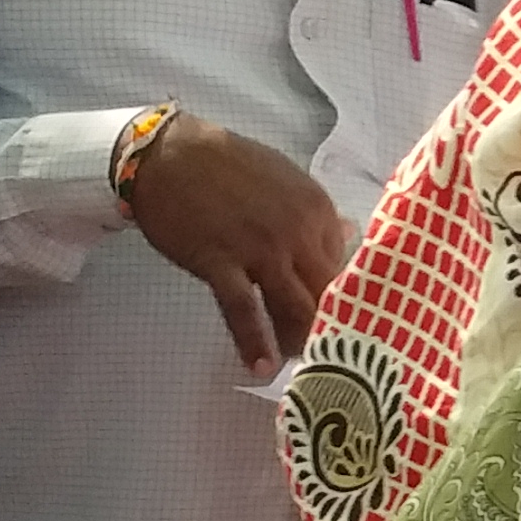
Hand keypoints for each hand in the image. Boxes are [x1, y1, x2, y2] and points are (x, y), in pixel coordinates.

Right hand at [127, 112, 347, 377]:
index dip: (341, 293)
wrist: (169, 153)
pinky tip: (262, 367)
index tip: (340, 314)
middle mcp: (298, 232)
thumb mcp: (287, 181)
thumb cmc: (227, 166)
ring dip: (300, 340)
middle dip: (332, 324)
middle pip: (328, 292)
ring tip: (303, 364)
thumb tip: (350, 234)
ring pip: (295, 307)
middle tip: (331, 351)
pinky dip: (255, 342)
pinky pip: (243, 311)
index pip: (344, 265)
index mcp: (318, 210)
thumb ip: (318, 214)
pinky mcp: (220, 263)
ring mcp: (260, 250)